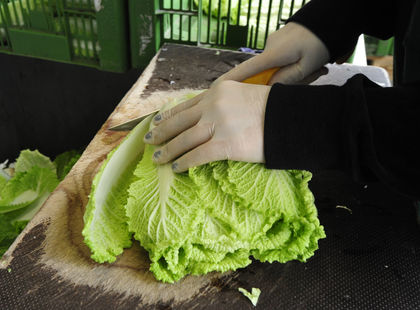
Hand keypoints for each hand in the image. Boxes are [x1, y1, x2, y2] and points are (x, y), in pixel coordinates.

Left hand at [144, 81, 270, 171]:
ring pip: (183, 140)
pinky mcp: (224, 145)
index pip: (186, 105)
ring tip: (157, 158)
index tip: (156, 122)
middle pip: (179, 122)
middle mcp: (213, 105)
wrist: (291, 118)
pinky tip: (176, 168)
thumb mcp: (244, 94)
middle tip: (149, 140)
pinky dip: (184, 162)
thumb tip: (208, 115)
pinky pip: (197, 156)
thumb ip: (224, 102)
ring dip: (167, 150)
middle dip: (161, 132)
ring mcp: (217, 125)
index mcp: (218, 91)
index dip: (168, 115)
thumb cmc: (273, 108)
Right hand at [215, 22, 329, 84]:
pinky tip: (314, 64)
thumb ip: (286, 80)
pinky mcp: (279, 44)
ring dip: (294, 74)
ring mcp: (273, 45)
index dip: (229, 81)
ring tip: (318, 68)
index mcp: (272, 54)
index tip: (215, 90)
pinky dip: (295, 67)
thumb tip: (268, 89)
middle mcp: (268, 48)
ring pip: (277, 69)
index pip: (245, 70)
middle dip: (284, 81)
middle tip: (312, 75)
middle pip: (265, 74)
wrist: (332, 17)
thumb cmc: (321, 42)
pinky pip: (282, 62)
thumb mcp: (307, 66)